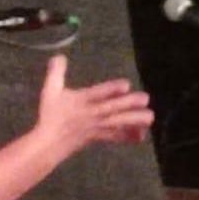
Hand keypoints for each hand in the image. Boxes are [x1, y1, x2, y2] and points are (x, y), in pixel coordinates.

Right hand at [34, 55, 153, 154]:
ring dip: (134, 120)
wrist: (48, 144)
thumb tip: (59, 55)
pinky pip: (116, 137)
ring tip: (150, 117)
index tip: (126, 85)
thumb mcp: (50, 91)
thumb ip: (55, 73)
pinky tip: (142, 135)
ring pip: (117, 123)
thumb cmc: (50, 116)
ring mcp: (97, 127)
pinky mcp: (99, 137)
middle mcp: (92, 113)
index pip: (97, 93)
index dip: (111, 90)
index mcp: (81, 100)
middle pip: (112, 108)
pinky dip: (128, 136)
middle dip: (129, 104)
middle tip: (145, 99)